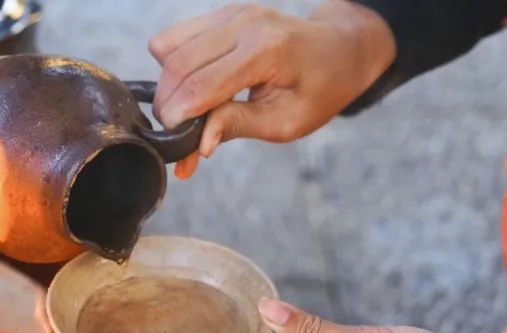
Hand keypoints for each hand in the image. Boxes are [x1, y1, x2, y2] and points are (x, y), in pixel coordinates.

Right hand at [149, 1, 395, 177]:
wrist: (339, 50)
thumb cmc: (318, 90)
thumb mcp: (286, 122)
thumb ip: (238, 126)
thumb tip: (199, 143)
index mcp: (267, 51)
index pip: (202, 85)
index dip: (179, 118)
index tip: (173, 143)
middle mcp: (246, 23)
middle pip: (178, 65)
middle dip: (167, 105)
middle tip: (176, 134)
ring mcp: (231, 14)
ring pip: (167, 48)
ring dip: (167, 85)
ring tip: (186, 110)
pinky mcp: (221, 14)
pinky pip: (175, 39)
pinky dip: (172, 67)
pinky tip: (193, 86)